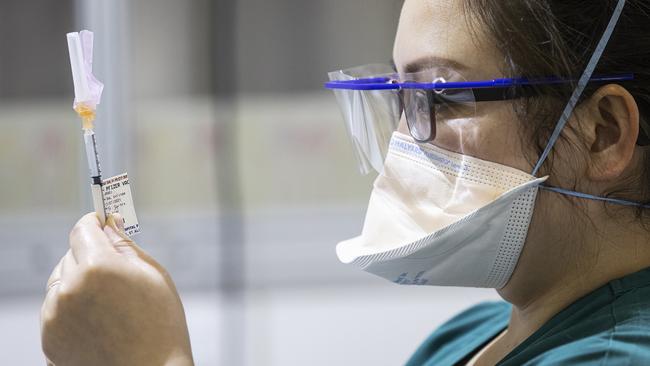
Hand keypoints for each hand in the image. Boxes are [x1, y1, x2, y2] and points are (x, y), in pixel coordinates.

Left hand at [41, 213, 193, 365]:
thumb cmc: (161, 324)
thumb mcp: (153, 275)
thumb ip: (125, 245)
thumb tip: (109, 223)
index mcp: (97, 266)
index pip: (82, 229)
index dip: (93, 223)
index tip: (101, 221)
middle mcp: (69, 288)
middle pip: (70, 255)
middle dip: (89, 256)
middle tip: (115, 271)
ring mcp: (55, 315)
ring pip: (60, 282)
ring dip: (78, 283)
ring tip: (108, 302)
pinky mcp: (50, 337)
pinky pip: (56, 309)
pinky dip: (71, 309)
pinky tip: (98, 320)